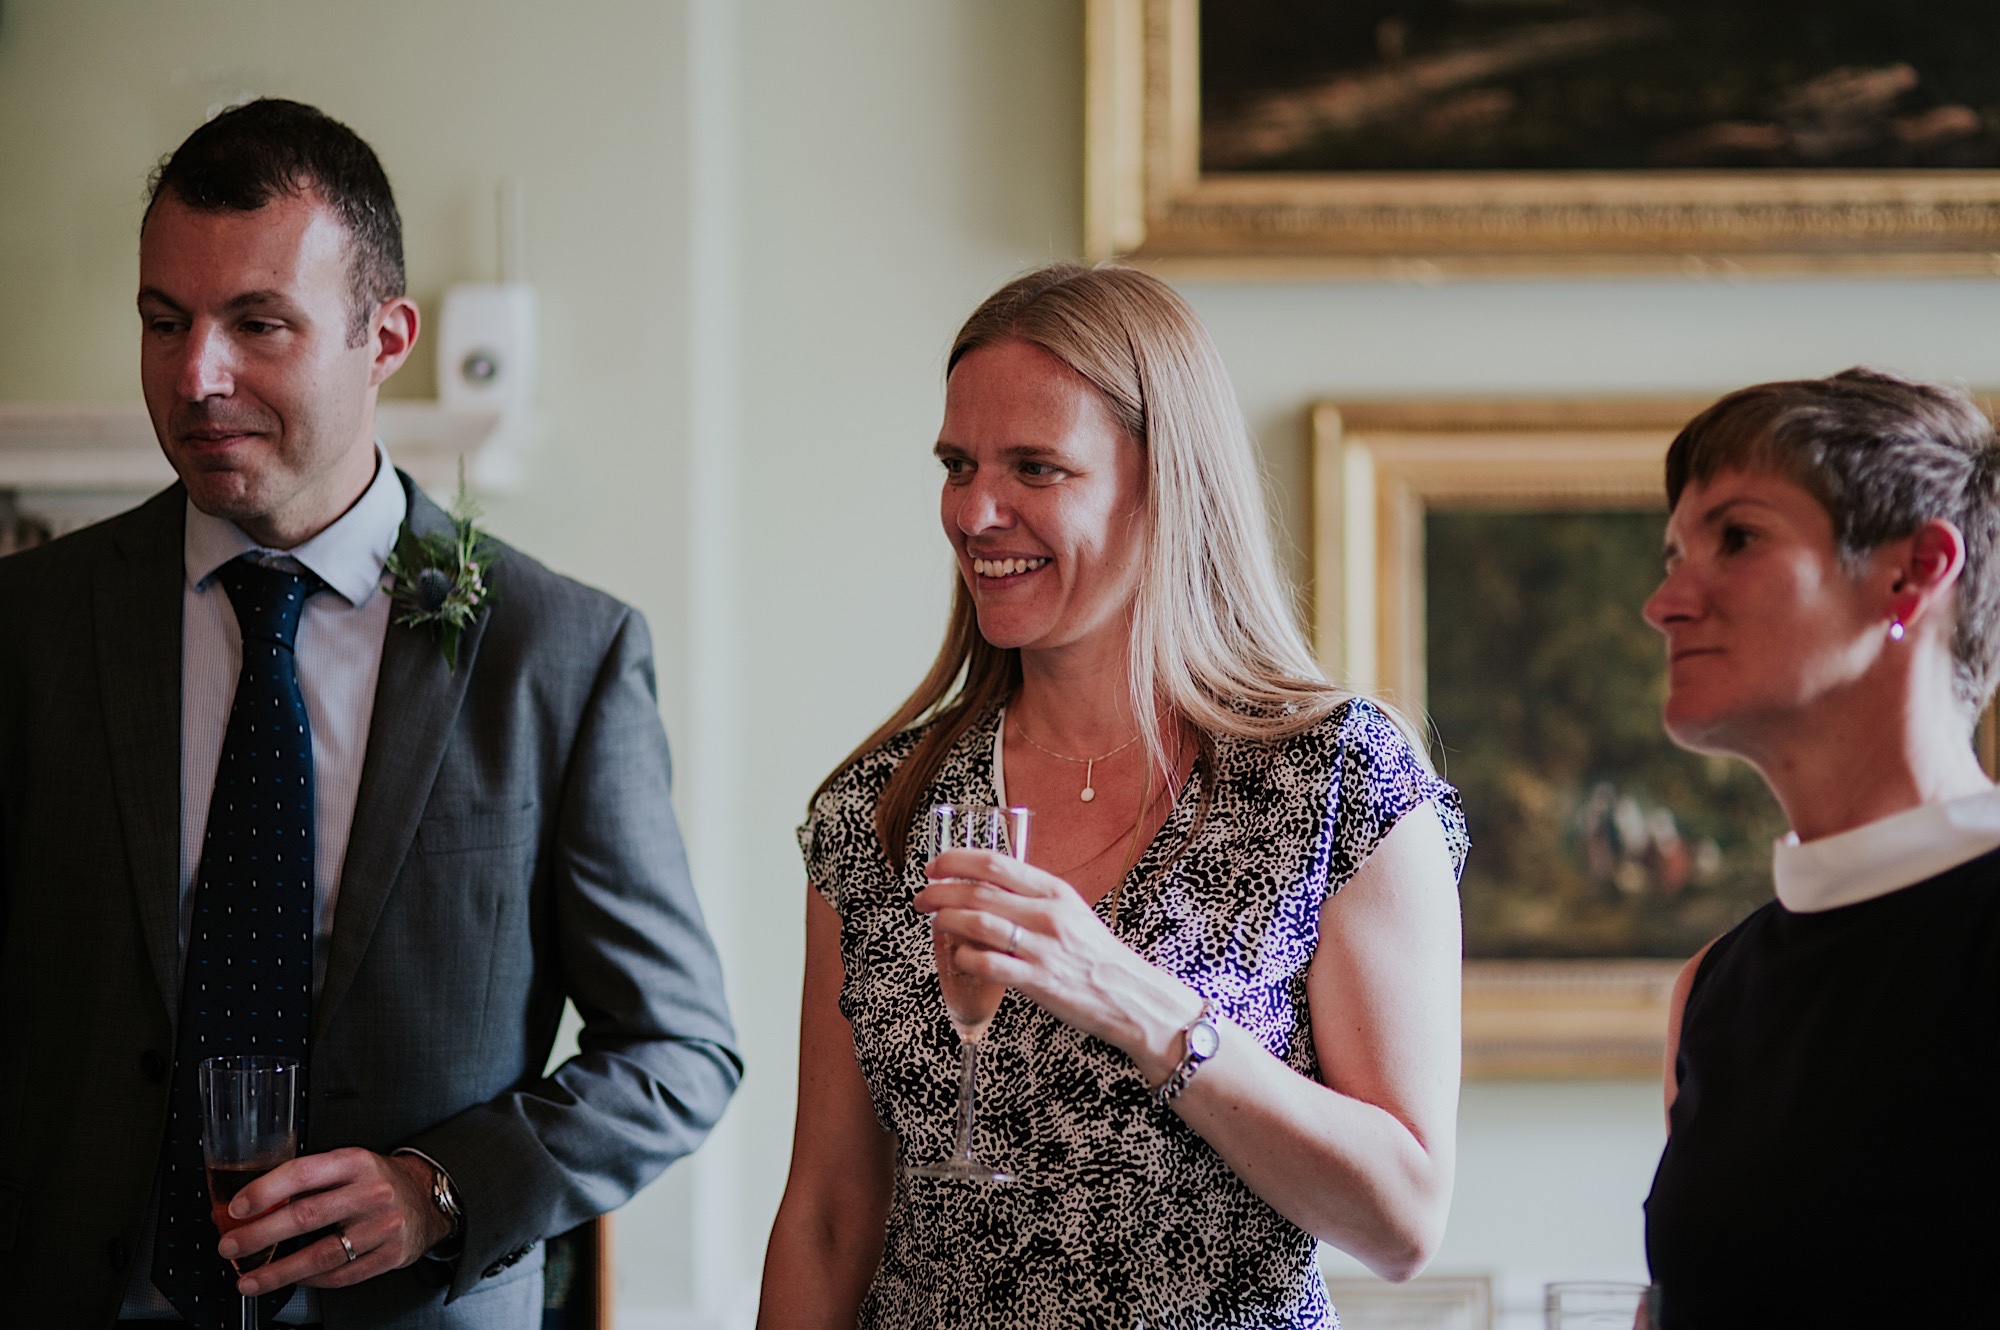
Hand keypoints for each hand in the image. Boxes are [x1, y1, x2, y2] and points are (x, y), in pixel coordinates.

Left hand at [217, 1148, 451, 1295]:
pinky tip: (291, 1280)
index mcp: (357, 1162)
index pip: (304, 1173)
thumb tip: (255, 1204)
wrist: (426, 1198)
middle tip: (230, 1247)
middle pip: (307, 1216)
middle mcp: (372, 1192)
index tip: (238, 1208)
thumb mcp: (350, 1165)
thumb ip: (310, 1179)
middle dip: (260, 1236)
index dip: (266, 1191)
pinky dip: (310, 1281)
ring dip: (277, 1271)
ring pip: (321, 1255)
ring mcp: (383, 1226)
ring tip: (249, 1279)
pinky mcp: (391, 1254)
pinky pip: (341, 1275)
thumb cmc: (377, 1181)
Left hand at [915, 847, 1199, 1082]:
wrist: (1127, 994)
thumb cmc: (1093, 953)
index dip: (958, 860)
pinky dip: (964, 957)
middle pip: (979, 891)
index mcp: (1055, 891)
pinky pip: (988, 964)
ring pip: (978, 923)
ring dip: (946, 920)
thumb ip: (1032, 896)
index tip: (936, 865)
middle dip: (940, 891)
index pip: (997, 863)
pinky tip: (958, 956)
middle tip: (921, 896)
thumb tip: (986, 886)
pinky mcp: (1038, 981)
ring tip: (933, 921)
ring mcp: (1042, 948)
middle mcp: (1048, 914)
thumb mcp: (1070, 910)